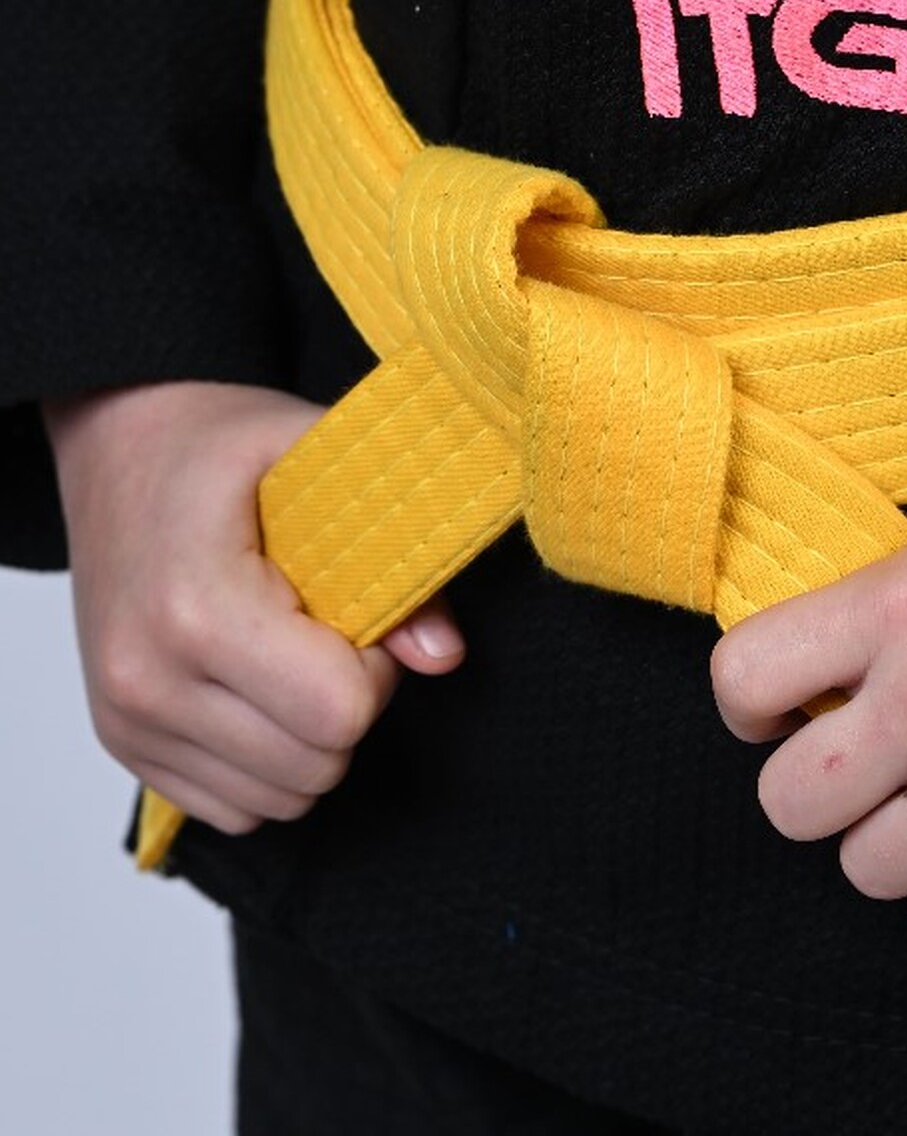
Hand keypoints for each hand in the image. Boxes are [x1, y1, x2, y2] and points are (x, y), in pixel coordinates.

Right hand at [46, 381, 464, 836]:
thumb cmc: (218, 444)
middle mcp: (146, 680)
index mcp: (194, 608)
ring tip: (289, 653)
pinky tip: (257, 687)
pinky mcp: (122, 746)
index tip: (355, 610)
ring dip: (310, 739)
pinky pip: (234, 809)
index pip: (337, 711)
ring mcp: (127, 721)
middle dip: (347, 702)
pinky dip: (267, 763)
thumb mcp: (318, 454)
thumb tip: (443, 655)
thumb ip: (395, 550)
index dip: (374, 666)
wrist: (117, 443)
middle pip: (316, 766)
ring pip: (280, 801)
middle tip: (327, 629)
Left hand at [710, 487, 906, 938]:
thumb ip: (888, 561)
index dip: (747, 707)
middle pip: (787, 803)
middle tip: (862, 771)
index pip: (743, 676)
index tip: (776, 716)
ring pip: (866, 870)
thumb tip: (827, 592)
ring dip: (893, 845)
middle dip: (815, 793)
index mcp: (894, 608)